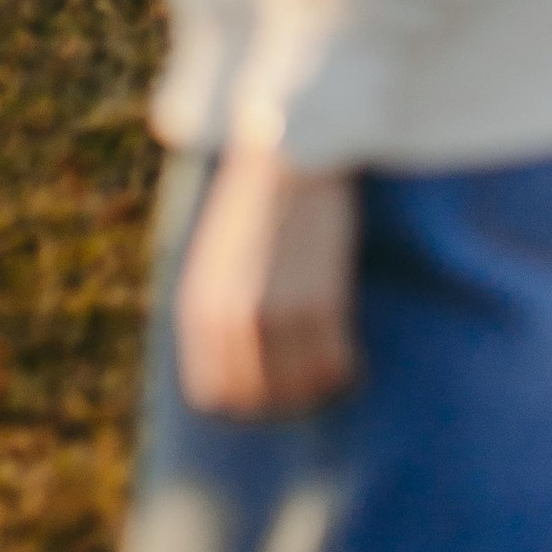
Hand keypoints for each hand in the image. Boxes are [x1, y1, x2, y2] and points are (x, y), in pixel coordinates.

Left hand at [175, 149, 358, 416]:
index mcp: (198, 309)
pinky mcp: (318, 301)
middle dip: (285, 397)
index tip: (273, 383)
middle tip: (310, 377)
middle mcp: (229, 320)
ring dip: (319, 385)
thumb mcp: (217, 261)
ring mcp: (273, 313)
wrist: (290, 150)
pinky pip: (335, 365)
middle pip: (256, 402)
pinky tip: (353, 351)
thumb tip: (237, 367)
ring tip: (334, 362)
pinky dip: (347, 368)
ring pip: (300, 389)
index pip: (213, 395)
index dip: (246, 399)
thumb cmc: (259, 204)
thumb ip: (218, 313)